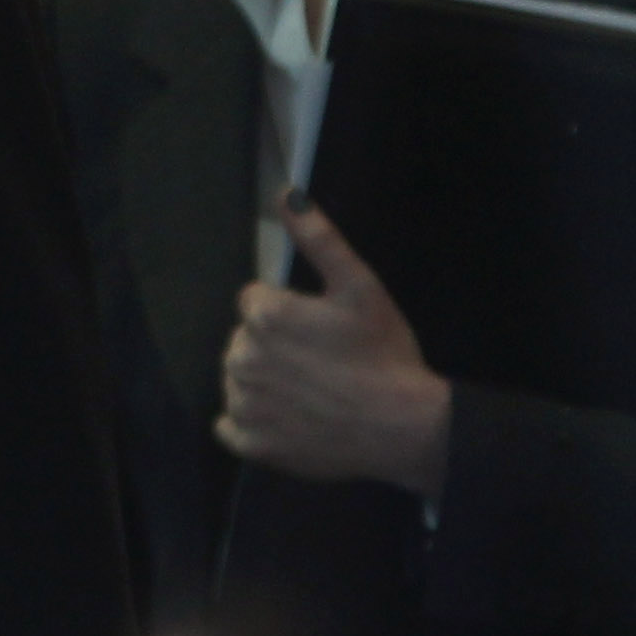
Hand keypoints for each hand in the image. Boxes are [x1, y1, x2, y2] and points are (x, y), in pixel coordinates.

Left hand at [217, 197, 452, 498]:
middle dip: (275, 346)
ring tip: (311, 391)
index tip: (322, 331)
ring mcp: (242, 402)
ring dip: (264, 382)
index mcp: (264, 315)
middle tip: (321, 363)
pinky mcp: (248, 441)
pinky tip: (289, 418)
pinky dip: (253, 422)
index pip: (255, 302)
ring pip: (238, 380)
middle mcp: (241, 356)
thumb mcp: (359, 287)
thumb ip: (319, 238)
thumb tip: (285, 193)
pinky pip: (231, 424)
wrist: (403, 427)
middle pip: (245, 340)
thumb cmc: (383, 353)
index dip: (289, 313)